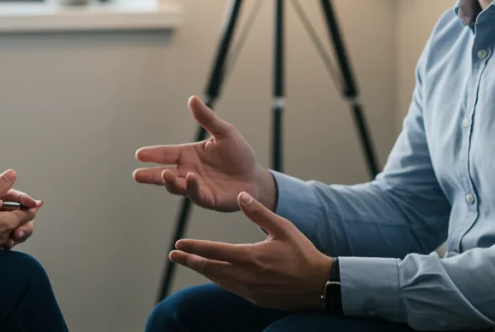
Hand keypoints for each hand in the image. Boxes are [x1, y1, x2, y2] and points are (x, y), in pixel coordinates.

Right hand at [0, 169, 38, 256]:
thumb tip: (12, 174)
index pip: (28, 214)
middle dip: (24, 216)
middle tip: (23, 207)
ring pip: (12, 234)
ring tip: (8, 216)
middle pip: (23, 226)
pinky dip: (3, 233)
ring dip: (14, 225)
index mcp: (7, 223)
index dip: (31, 205)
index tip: (34, 200)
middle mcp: (5, 236)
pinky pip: (2, 241)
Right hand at [133, 96, 274, 211]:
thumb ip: (207, 118)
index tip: (139, 154)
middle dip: (150, 175)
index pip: (167, 154)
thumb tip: (192, 99)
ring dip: (169, 181)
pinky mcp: (208, 199)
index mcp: (189, 155)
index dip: (153, 154)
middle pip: (164, 174)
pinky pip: (196, 194)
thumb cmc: (239, 154)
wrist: (255, 177)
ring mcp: (197, 187)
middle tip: (137, 175)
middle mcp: (189, 171)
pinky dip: (191, 187)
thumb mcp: (224, 132)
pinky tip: (189, 178)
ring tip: (165, 173)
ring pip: (176, 186)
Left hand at [169, 192, 333, 311]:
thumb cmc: (303, 254)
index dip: (194, 248)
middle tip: (174, 255)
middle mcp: (246, 276)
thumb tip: (241, 195)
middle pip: (210, 269)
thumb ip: (259, 213)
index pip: (214, 252)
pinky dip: (219, 280)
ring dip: (203, 271)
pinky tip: (217, 274)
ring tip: (191, 262)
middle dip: (190, 261)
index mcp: (250, 257)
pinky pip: (231, 288)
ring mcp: (250, 290)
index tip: (178, 244)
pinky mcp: (256, 299)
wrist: (320, 285)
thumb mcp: (283, 228)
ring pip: (219, 280)